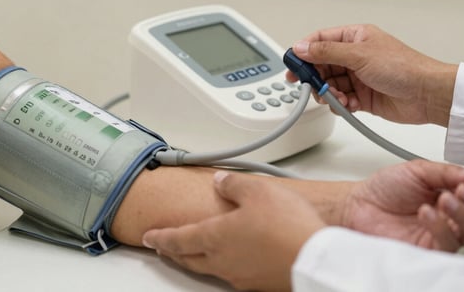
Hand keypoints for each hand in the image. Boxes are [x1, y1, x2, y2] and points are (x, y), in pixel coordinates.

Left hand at [142, 171, 324, 291]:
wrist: (313, 259)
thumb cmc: (286, 226)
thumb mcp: (258, 191)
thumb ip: (235, 185)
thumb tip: (222, 181)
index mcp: (215, 236)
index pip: (178, 238)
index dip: (161, 236)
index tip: (150, 236)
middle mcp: (223, 260)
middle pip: (189, 258)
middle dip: (174, 251)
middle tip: (165, 247)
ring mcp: (240, 275)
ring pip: (209, 268)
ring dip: (197, 260)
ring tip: (195, 253)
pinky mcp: (259, 283)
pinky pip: (233, 274)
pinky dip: (225, 265)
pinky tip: (235, 259)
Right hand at [287, 24, 457, 126]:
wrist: (427, 95)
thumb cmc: (404, 68)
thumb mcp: (360, 55)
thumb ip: (327, 52)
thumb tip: (302, 47)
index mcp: (355, 37)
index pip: (320, 40)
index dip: (304, 51)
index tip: (292, 64)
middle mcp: (356, 56)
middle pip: (322, 65)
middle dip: (315, 77)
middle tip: (309, 86)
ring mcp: (359, 77)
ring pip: (330, 85)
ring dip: (329, 94)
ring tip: (336, 98)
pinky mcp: (364, 97)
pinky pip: (342, 100)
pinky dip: (341, 105)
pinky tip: (348, 105)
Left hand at [342, 160, 463, 250]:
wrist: (359, 205)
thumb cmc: (385, 188)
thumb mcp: (417, 170)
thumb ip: (447, 172)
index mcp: (451, 195)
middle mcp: (450, 217)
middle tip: (460, 190)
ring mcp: (441, 235)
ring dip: (460, 214)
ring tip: (441, 200)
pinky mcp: (429, 250)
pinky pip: (448, 245)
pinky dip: (441, 228)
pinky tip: (427, 214)